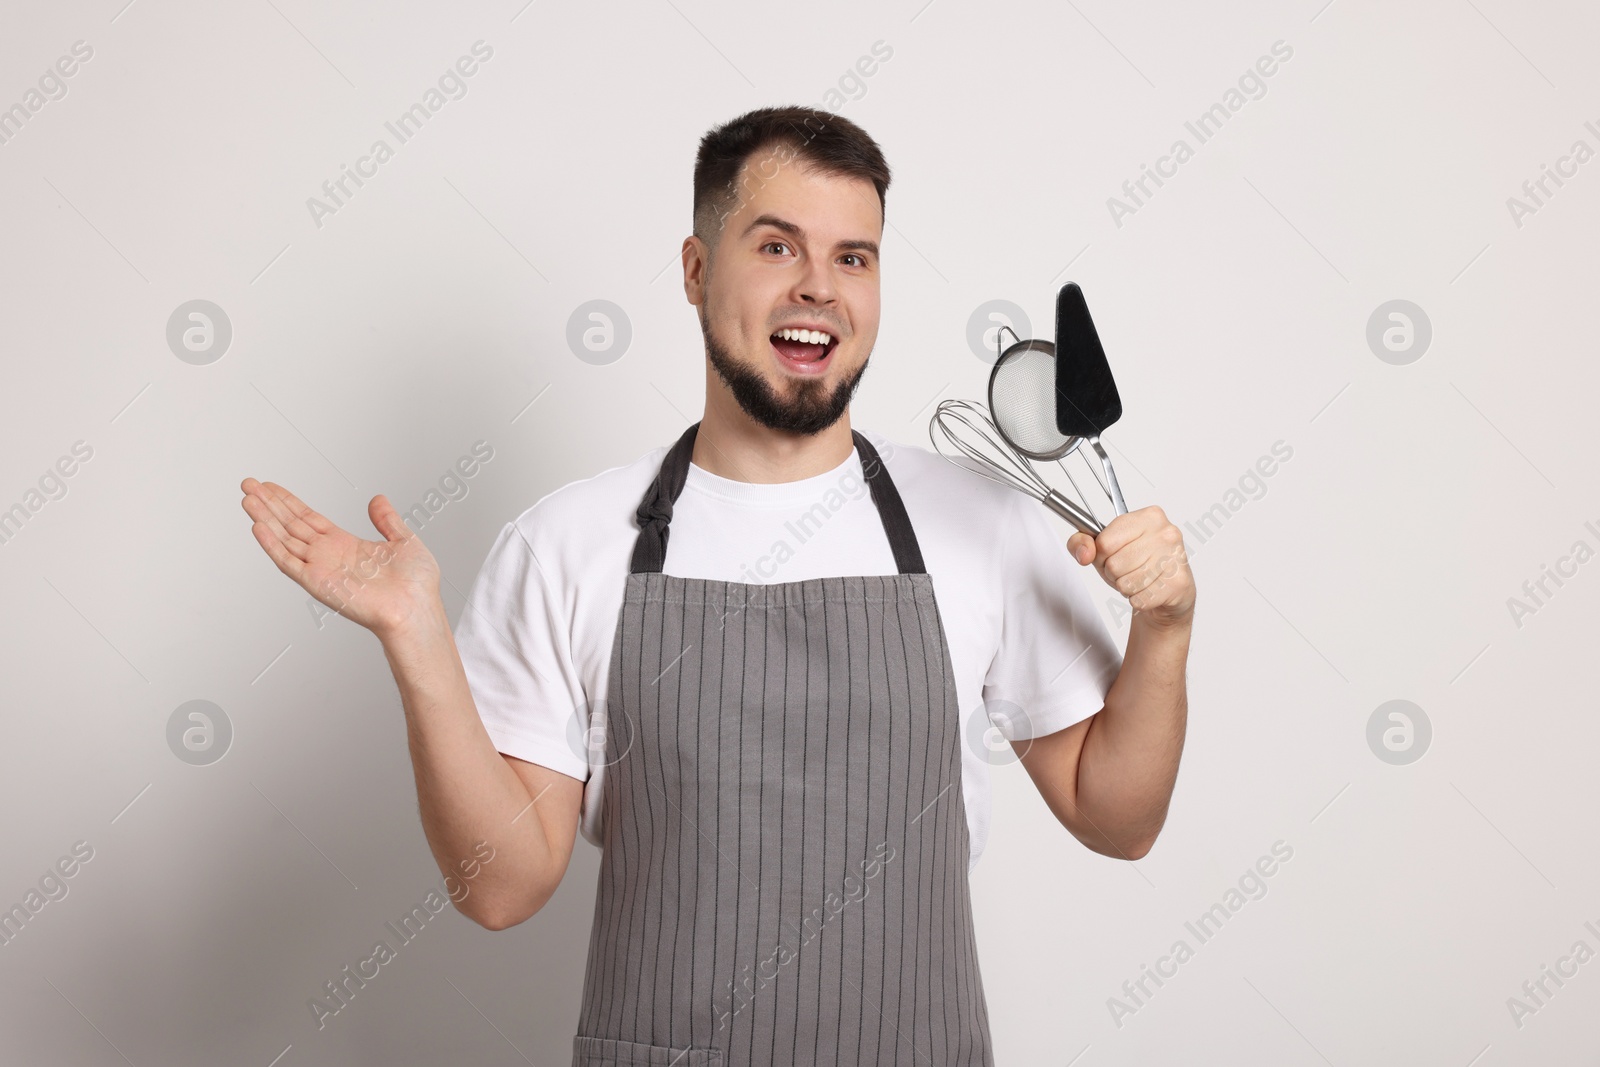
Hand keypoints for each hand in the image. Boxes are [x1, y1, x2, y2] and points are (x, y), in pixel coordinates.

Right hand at [240, 478, 441, 639]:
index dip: (289, 502)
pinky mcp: (317, 583)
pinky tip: (257, 526)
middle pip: (290, 525)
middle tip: (249, 483)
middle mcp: (329, 556)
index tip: (271, 487)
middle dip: (269, 504)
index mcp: (346, 546)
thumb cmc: (416, 585)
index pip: (309, 519)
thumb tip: (377, 499)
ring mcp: (321, 569)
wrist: (416, 608)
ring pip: (284, 539)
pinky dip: (272, 545)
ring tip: (246, 497)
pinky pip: (288, 562)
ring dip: (264, 518)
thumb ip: (386, 520)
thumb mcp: (403, 540)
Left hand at [1067, 505, 1194, 628]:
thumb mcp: (1105, 549)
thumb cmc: (1138, 564)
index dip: (1102, 555)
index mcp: (1148, 516)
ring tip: (1139, 580)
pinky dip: (1138, 600)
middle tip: (1128, 570)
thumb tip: (1084, 553)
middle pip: (1115, 565)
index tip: (1113, 554)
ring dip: (1126, 588)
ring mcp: (1175, 557)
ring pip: (1127, 584)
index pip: (1104, 542)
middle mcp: (1165, 533)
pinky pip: (1140, 599)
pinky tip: (1149, 590)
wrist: (1170, 589)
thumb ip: (1082, 542)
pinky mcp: (1178, 583)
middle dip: (1114, 574)